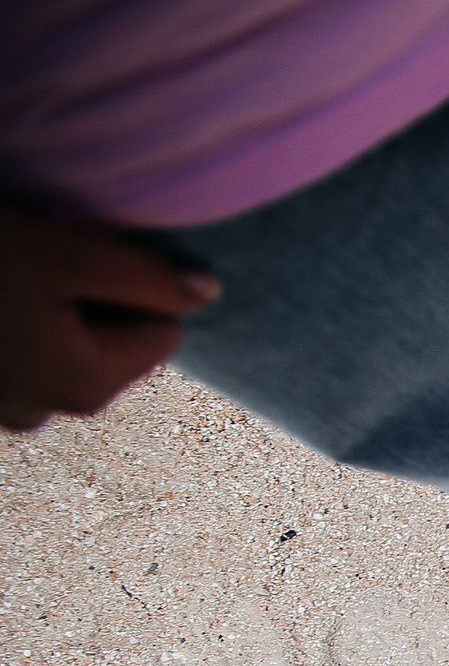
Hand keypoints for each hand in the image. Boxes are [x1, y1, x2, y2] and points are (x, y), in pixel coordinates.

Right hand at [0, 205, 218, 430]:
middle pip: (115, 341)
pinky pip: (24, 350)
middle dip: (91, 299)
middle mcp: (48, 410)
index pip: (163, 331)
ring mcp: (5, 404)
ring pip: (67, 343)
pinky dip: (19, 322)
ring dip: (52, 307)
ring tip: (14, 278)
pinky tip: (1, 294)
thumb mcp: (67, 256)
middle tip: (40, 264)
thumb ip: (148, 278)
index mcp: (86, 387)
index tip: (80, 257)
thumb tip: (210, 290)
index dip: (130, 283)